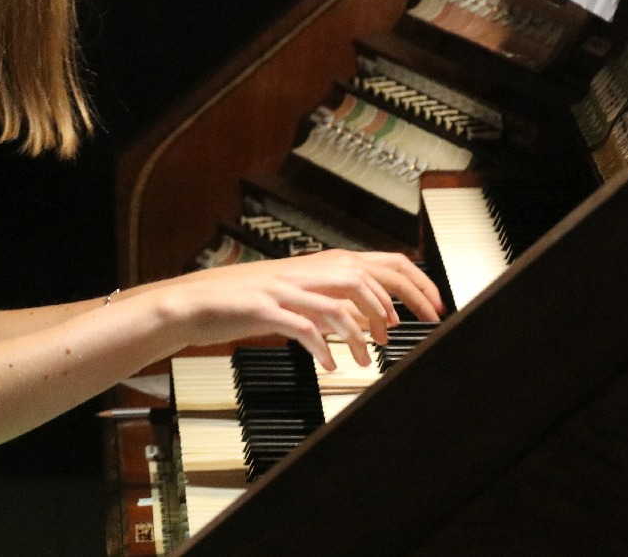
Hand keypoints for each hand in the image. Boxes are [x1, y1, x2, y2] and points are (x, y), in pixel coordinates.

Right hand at [153, 250, 442, 371]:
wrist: (194, 302)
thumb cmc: (243, 301)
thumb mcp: (295, 294)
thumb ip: (330, 299)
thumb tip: (368, 314)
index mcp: (318, 265)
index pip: (380, 262)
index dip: (413, 283)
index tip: (433, 308)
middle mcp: (306, 272)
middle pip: (368, 276)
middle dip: (401, 303)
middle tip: (414, 331)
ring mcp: (285, 288)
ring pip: (339, 301)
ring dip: (360, 333)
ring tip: (367, 359)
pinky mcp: (264, 308)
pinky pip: (302, 326)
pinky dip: (321, 347)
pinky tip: (328, 365)